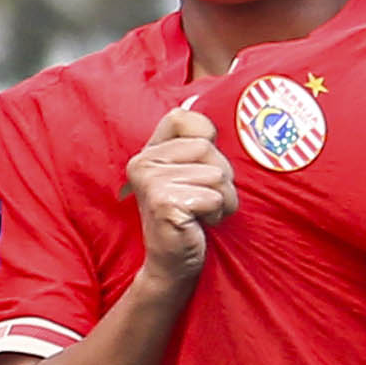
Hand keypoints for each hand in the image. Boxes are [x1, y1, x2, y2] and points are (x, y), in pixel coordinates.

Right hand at [124, 107, 235, 288]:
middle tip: (203, 200)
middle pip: (208, 149)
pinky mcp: (164, 202)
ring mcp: (151, 182)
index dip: (206, 140)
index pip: (185, 118)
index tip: (198, 169)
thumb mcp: (192, 173)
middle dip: (220, 178)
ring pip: (216, 174)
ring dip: (222, 199)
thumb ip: (195, 141)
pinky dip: (216, 213)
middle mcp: (143, 162)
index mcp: (148, 151)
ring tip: (203, 214)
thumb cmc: (189, 217)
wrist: (172, 264)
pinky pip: (213, 196)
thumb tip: (194, 99)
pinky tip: (199, 224)